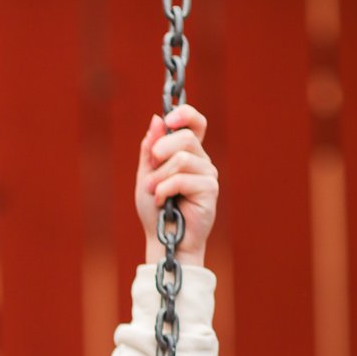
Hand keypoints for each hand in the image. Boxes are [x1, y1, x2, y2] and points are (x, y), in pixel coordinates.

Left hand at [135, 104, 217, 265]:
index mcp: (188, 153)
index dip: (185, 114)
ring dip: (159, 177)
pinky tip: (163, 202)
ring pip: (182, 159)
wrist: (164, 240)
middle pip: (185, 137)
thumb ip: (150, 149)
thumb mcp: (146, 175)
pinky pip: (182, 179)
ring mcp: (208, 175)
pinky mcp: (210, 190)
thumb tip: (157, 120)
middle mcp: (202, 161)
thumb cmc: (157, 210)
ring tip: (153, 192)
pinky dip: (164, 190)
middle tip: (150, 171)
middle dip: (161, 152)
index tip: (169, 119)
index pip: (196, 123)